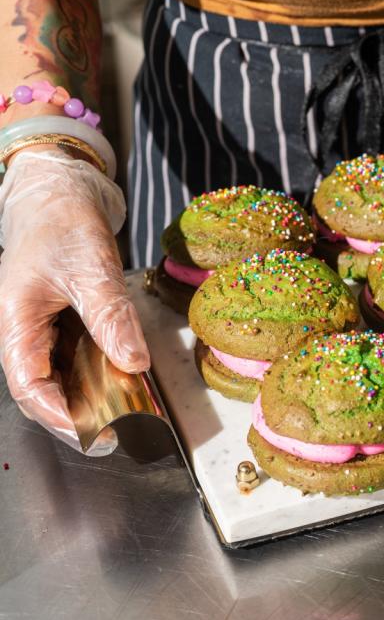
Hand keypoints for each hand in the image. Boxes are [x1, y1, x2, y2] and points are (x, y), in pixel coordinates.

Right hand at [0, 149, 148, 454]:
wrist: (62, 186)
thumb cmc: (62, 219)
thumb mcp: (90, 266)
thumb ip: (109, 315)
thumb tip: (133, 363)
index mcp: (14, 322)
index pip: (29, 386)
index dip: (59, 416)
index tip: (95, 431)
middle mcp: (24, 331)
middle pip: (44, 390)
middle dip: (79, 415)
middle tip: (120, 433)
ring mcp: (43, 327)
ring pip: (62, 377)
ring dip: (92, 396)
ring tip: (129, 412)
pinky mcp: (64, 320)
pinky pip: (78, 357)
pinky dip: (101, 371)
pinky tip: (128, 377)